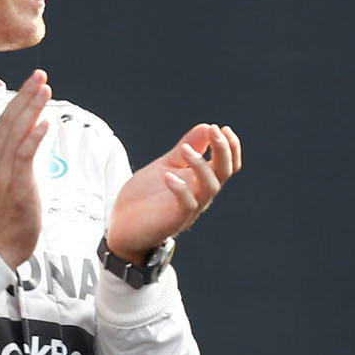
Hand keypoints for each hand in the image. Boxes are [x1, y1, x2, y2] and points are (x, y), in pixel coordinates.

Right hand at [0, 72, 50, 268]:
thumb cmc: (7, 214)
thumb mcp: (8, 179)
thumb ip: (16, 158)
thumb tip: (31, 139)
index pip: (4, 121)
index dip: (19, 100)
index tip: (33, 82)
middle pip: (9, 121)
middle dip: (25, 96)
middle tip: (40, 76)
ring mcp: (3, 172)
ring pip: (16, 133)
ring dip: (31, 109)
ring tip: (44, 90)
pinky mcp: (15, 184)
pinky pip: (24, 156)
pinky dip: (34, 138)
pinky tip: (45, 123)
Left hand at [108, 124, 241, 260]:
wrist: (122, 226)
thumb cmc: (145, 198)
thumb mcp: (166, 166)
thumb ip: (185, 150)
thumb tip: (206, 127)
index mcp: (200, 181)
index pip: (227, 165)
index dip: (231, 147)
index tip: (223, 128)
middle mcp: (200, 194)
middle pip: (224, 173)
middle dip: (223, 150)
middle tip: (214, 131)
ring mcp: (189, 208)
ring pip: (210, 187)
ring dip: (200, 165)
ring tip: (185, 149)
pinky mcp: (175, 220)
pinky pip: (187, 204)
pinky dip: (180, 188)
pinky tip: (167, 176)